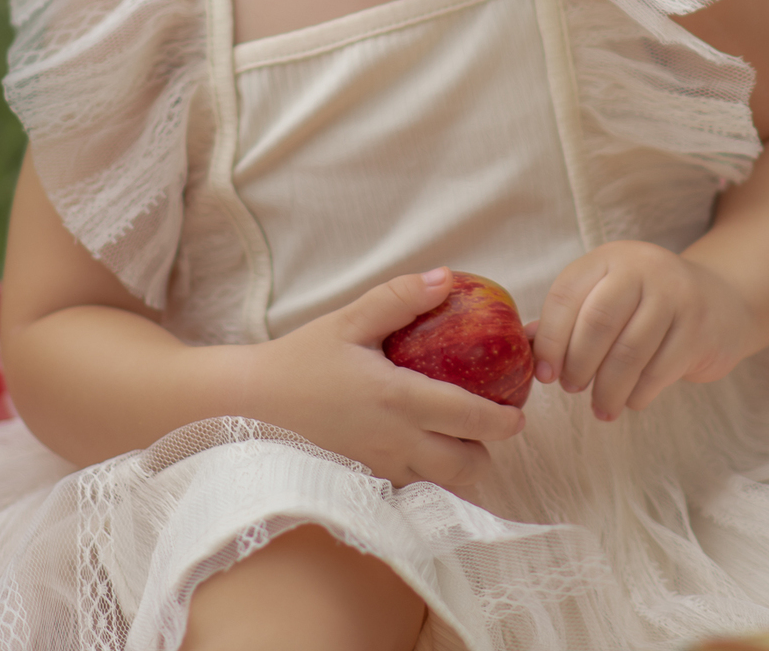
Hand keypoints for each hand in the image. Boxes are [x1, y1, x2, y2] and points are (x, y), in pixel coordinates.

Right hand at [237, 268, 525, 492]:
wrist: (248, 407)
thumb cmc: (300, 360)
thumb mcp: (349, 320)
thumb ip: (400, 299)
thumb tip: (447, 279)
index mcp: (398, 399)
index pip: (468, 417)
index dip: (502, 419)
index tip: (520, 413)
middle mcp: (395, 442)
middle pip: (464, 466)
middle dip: (486, 451)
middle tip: (491, 427)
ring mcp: (378, 469)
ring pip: (439, 485)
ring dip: (458, 468)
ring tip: (460, 440)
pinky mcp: (362, 482)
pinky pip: (410, 488)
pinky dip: (426, 477)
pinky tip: (420, 450)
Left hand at [530, 242, 752, 419]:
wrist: (721, 301)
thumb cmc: (648, 304)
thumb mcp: (608, 294)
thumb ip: (570, 316)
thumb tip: (526, 344)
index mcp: (609, 258)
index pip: (567, 294)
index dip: (551, 339)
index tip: (544, 374)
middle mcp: (642, 269)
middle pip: (598, 322)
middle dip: (579, 364)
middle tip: (572, 389)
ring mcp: (675, 295)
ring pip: (630, 352)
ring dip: (608, 388)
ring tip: (600, 407)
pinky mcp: (698, 328)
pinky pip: (660, 371)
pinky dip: (638, 394)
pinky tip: (631, 401)